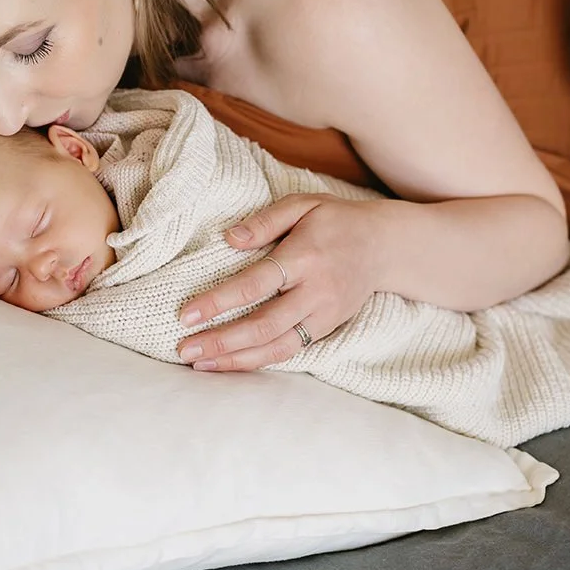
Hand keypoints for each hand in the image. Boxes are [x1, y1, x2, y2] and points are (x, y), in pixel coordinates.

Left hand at [176, 194, 380, 370]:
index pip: (256, 284)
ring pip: (277, 347)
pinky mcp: (326, 329)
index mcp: (304, 257)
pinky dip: (258, 361)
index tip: (187, 314)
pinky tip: (230, 363)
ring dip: (236, 359)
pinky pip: (289, 351)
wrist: (385, 246)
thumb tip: (228, 239)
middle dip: (222, 341)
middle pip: (264, 325)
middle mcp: (315, 292)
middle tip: (184, 349)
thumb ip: (265, 221)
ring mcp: (323, 315)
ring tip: (199, 365)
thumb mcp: (303, 204)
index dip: (220, 302)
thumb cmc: (336, 220)